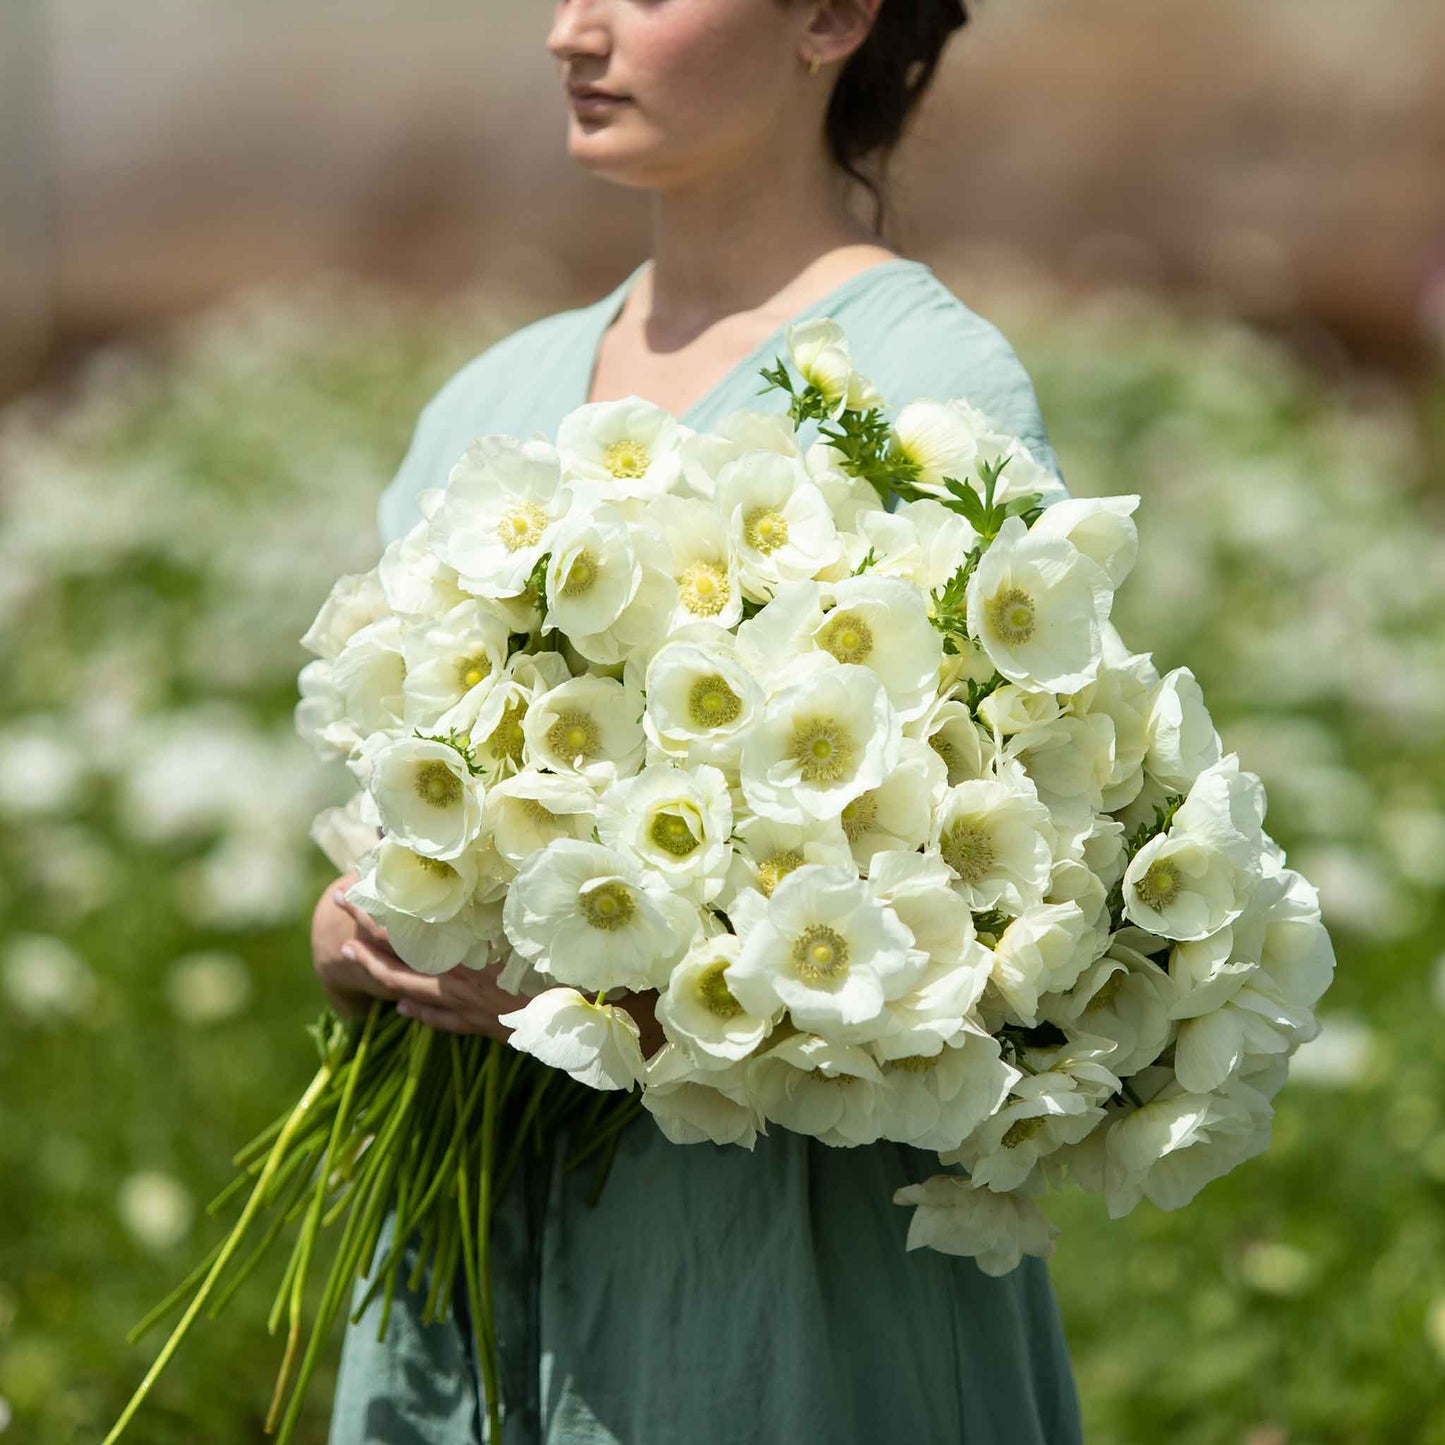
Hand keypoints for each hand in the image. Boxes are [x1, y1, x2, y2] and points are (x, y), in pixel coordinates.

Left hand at [312, 874, 666, 1053]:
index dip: (376, 912)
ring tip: (353, 955)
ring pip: (414, 992)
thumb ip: (516, 889)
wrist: (619, 1022)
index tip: (348, 890)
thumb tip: (495, 852)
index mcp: (473, 957)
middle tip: (340, 907)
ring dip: (382, 973)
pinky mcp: (496, 1029)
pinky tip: (402, 1007)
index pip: (408, 932)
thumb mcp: (549, 919)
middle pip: (399, 961)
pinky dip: (419, 1010)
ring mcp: (477, 1011)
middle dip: (366, 936)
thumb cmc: (588, 962)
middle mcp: (465, 986)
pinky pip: (445, 1021)